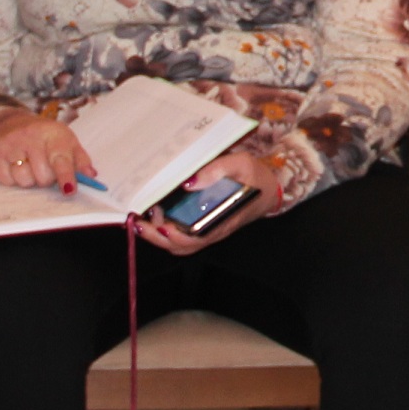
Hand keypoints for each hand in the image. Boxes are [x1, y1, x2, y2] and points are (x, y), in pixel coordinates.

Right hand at [0, 109, 92, 194]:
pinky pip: (7, 181)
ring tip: (30, 165)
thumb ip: (81, 160)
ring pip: (24, 180)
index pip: (60, 159)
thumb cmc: (46, 137)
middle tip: (45, 167)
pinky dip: (13, 179)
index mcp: (53, 133)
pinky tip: (15, 165)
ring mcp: (9, 144)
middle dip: (46, 178)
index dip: (65, 176)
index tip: (69, 190)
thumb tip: (91, 176)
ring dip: (30, 179)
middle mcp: (30, 136)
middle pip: (42, 176)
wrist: (14, 122)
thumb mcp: (68, 142)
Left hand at [132, 140, 301, 256]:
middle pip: (180, 246)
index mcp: (222, 220)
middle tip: (138, 219)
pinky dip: (164, 231)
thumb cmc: (255, 177)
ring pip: (178, 244)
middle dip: (156, 236)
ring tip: (140, 219)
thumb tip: (188, 181)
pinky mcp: (204, 227)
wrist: (270, 188)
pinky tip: (153, 217)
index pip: (194, 239)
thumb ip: (217, 169)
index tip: (157, 218)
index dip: (172, 233)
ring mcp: (208, 232)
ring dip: (157, 235)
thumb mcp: (241, 164)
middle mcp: (213, 232)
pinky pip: (181, 237)